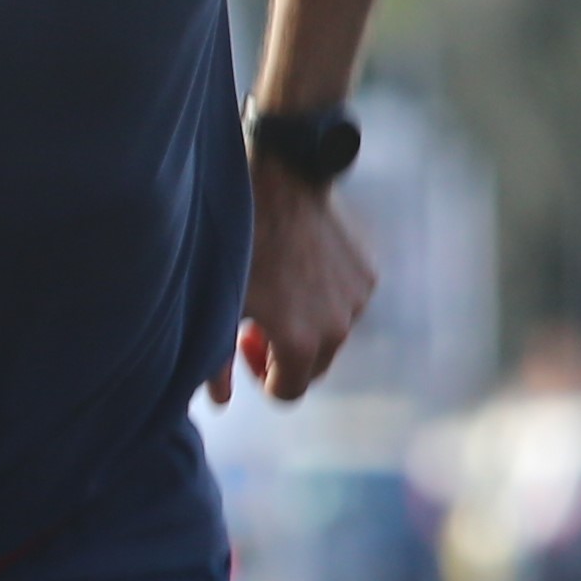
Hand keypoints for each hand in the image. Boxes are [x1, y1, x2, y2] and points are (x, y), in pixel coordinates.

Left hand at [224, 157, 375, 403]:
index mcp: (302, 343)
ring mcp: (358, 297)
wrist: (277, 179)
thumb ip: (213, 361)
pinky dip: (323, 297)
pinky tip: (295, 267)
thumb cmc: (234, 242)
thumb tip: (219, 402)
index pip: (289, 393)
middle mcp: (340, 326)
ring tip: (274, 291)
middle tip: (253, 323)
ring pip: (331, 333)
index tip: (245, 350)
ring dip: (305, 325)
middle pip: (313, 367)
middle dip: (283, 356)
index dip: (262, 379)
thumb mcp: (214, 303)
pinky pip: (346, 301)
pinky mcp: (367, 270)